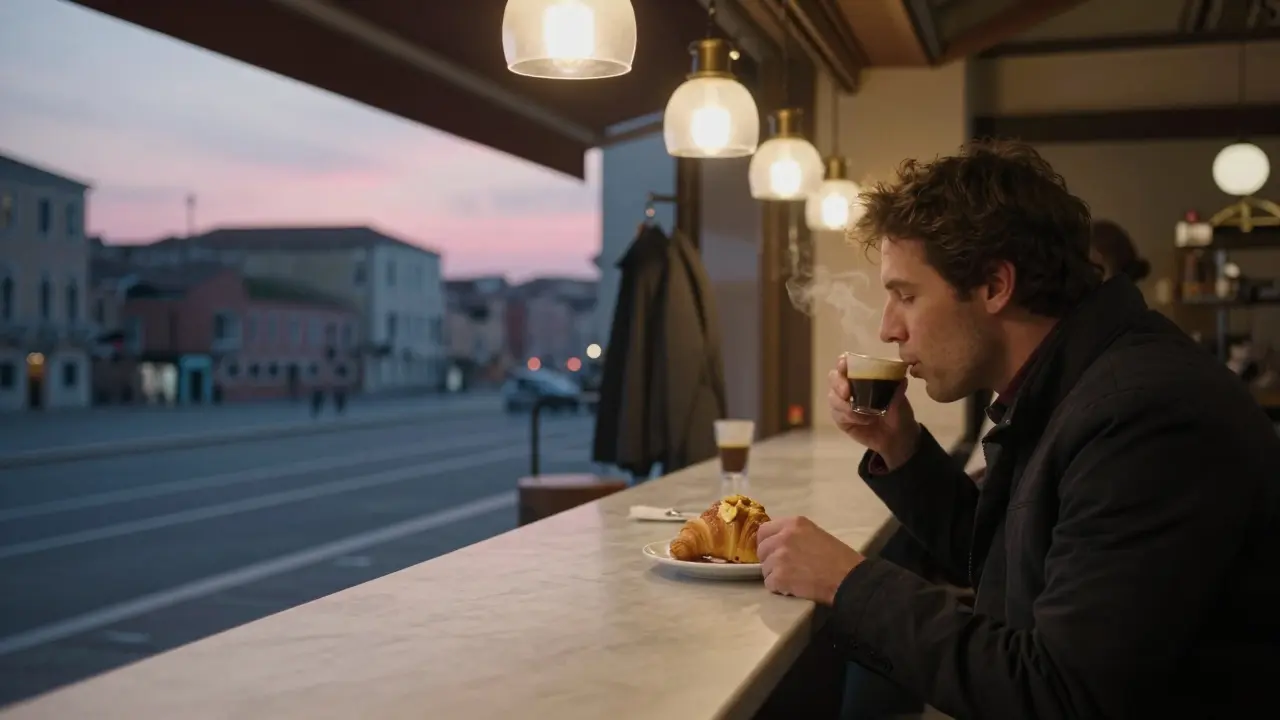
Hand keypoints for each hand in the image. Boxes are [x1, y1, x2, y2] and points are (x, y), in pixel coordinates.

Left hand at [757, 516, 864, 604]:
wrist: (848, 578)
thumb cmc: (838, 557)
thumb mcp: (815, 534)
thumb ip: (794, 534)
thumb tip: (777, 542)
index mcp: (793, 523)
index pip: (764, 530)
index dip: (767, 543)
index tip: (773, 551)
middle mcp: (784, 536)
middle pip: (762, 550)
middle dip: (770, 560)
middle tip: (785, 568)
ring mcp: (780, 556)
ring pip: (764, 568)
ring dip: (775, 576)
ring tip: (793, 579)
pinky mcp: (780, 576)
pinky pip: (769, 584)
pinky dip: (779, 588)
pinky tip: (793, 588)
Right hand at [828, 354, 919, 469]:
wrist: (897, 439)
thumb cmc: (898, 414)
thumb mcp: (901, 402)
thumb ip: (897, 392)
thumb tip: (901, 380)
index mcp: (864, 377)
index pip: (847, 364)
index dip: (842, 362)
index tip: (844, 366)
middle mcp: (850, 387)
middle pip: (833, 378)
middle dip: (838, 384)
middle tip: (847, 393)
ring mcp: (843, 403)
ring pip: (833, 397)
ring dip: (845, 406)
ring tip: (866, 416)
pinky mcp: (841, 419)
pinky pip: (836, 414)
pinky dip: (848, 417)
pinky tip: (862, 421)